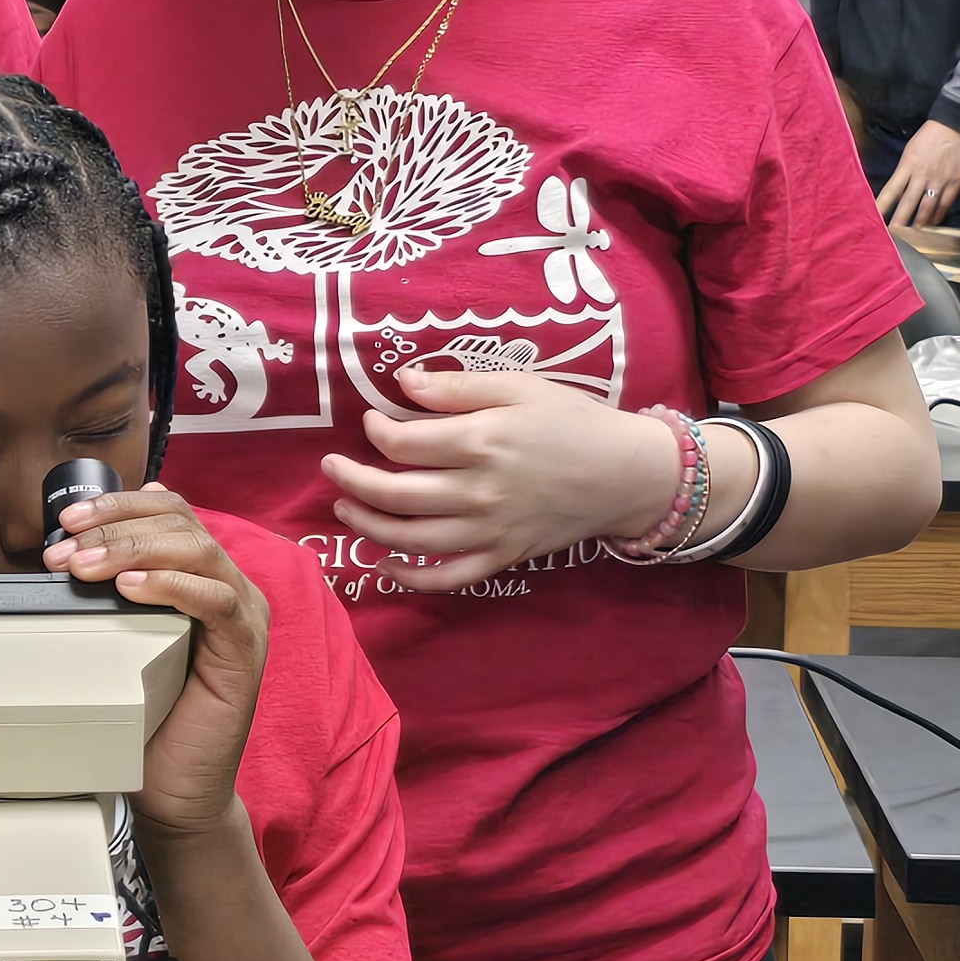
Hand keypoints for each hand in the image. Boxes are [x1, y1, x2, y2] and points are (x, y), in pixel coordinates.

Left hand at [45, 479, 262, 830]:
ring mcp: (242, 617)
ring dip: (133, 550)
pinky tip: (130, 590)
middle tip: (65, 547)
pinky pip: (217, 602)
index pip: (168, 511)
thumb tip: (67, 551)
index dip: (120, 504)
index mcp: (199, 575)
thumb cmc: (144, 717)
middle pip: (180, 523)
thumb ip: (106, 594)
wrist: (172, 790)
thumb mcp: (115, 641)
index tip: (68, 519)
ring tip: (86, 566)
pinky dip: (171, 586)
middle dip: (116, 526)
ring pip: (197, 551)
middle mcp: (228, 587)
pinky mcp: (245, 652)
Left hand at [322, 369, 683, 590]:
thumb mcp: (521, 387)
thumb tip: (402, 382)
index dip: (375, 430)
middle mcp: (480, 491)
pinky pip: (450, 577)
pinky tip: (386, 566)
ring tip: (345, 511)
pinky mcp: (505, 556)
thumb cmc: (574, 421)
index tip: (370, 420)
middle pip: (397, 495)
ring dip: (370, 527)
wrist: (629, 473)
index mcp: (482, 442)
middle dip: (353, 482)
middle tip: (331, 468)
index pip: (404, 443)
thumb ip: (459, 386)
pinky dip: (413, 578)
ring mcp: (492, 530)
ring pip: (413, 539)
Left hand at [878, 120, 959, 228]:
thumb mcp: (909, 151)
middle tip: (892, 237)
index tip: (873, 219)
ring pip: (927, 208)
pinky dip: (938, 216)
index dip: (881, 206)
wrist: (955, 126)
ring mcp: (939, 180)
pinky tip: (932, 225)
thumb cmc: (928, 137)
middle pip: (908, 203)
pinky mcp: (955, 183)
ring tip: (912, 237)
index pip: (891, 190)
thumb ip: (903, 172)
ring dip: (918, 224)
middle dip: (899, 221)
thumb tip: (897, 192)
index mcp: (907, 165)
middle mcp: (922, 175)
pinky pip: (945, 204)